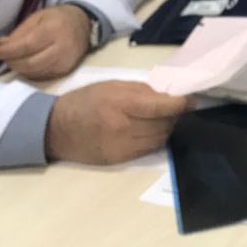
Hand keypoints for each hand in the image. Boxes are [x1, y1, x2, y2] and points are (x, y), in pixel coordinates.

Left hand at [0, 4, 88, 80]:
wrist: (83, 25)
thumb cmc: (57, 18)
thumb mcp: (37, 17)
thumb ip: (20, 32)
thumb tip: (2, 45)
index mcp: (54, 29)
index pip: (27, 45)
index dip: (8, 51)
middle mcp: (62, 47)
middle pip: (30, 63)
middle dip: (12, 62)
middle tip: (3, 58)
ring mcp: (65, 61)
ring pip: (35, 72)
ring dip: (19, 69)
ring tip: (12, 61)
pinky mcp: (65, 70)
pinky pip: (42, 76)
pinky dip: (29, 73)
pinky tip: (24, 66)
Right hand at [44, 80, 189, 164]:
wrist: (56, 129)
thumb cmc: (85, 101)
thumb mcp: (112, 86)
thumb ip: (142, 90)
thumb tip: (169, 96)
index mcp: (120, 103)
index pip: (161, 106)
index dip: (180, 104)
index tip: (190, 100)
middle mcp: (123, 127)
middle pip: (164, 124)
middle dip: (175, 116)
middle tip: (179, 108)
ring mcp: (121, 147)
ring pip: (159, 139)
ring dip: (167, 129)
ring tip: (167, 119)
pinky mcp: (119, 160)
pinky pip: (147, 149)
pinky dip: (155, 139)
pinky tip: (153, 130)